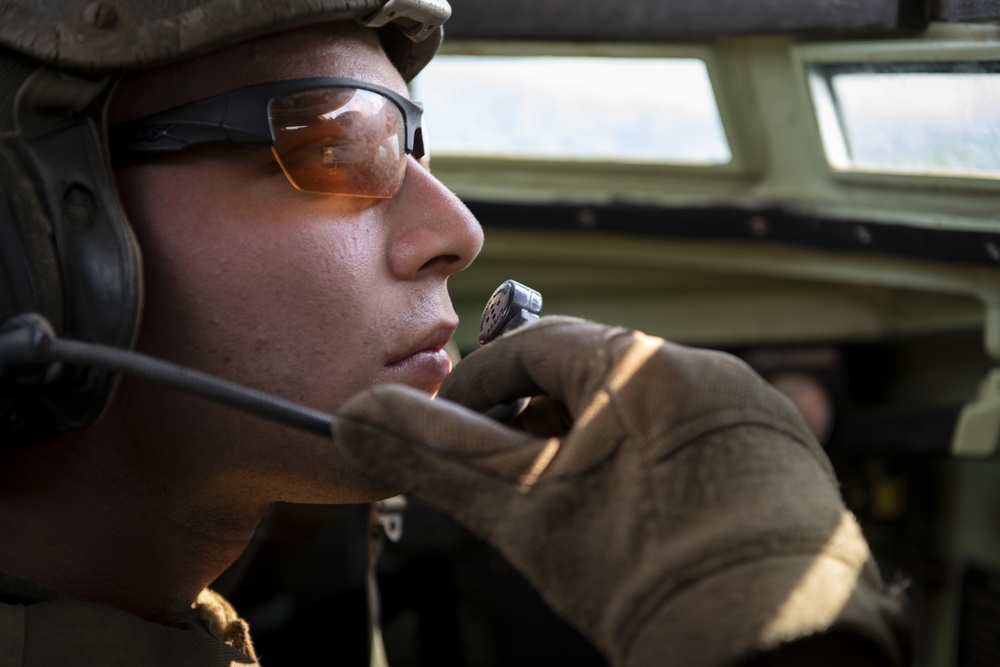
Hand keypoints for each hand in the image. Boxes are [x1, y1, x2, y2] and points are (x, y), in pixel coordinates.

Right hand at [332, 317, 907, 665]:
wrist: (777, 654)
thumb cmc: (643, 577)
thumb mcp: (523, 512)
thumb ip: (436, 455)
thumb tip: (356, 416)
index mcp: (643, 362)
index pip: (534, 343)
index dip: (479, 383)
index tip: (451, 423)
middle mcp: (708, 369)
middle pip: (592, 374)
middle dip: (540, 418)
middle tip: (515, 479)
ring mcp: (754, 413)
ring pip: (645, 408)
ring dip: (598, 442)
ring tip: (579, 506)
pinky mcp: (785, 456)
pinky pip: (697, 437)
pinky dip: (655, 462)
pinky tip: (644, 519)